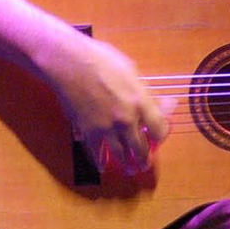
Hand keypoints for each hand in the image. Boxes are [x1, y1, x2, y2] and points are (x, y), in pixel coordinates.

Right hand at [45, 35, 172, 176]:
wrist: (68, 63)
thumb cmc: (100, 58)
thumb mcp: (132, 70)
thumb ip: (145, 91)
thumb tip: (160, 103)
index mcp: (141, 102)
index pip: (160, 130)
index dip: (161, 136)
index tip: (158, 137)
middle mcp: (126, 120)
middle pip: (141, 148)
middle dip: (144, 158)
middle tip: (144, 163)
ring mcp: (106, 128)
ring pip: (121, 155)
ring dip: (127, 165)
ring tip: (131, 170)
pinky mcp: (88, 132)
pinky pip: (96, 153)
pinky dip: (100, 162)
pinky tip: (103, 166)